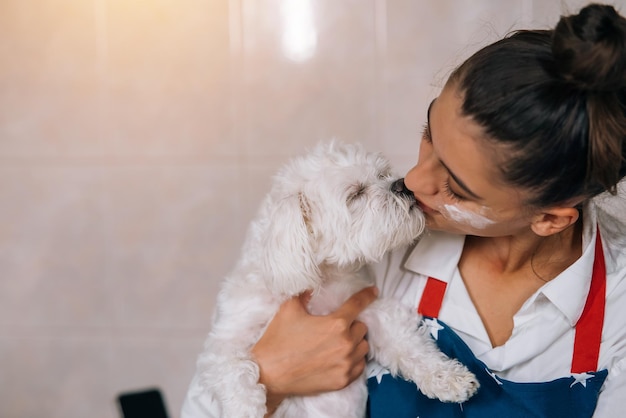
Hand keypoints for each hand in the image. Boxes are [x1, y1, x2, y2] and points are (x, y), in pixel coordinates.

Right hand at [250, 286, 377, 414]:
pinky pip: (360, 367)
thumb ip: (303, 293)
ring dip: (356, 342)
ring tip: (340, 341)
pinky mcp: (342, 381)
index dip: (367, 295)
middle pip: (362, 327)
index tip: (373, 291)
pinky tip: (341, 357)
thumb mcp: (289, 309)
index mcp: (335, 324)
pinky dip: (354, 360)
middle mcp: (345, 344)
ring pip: (363, 347)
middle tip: (338, 325)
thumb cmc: (278, 341)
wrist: (269, 375)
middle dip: (353, 324)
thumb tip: (311, 285)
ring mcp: (345, 364)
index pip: (358, 304)